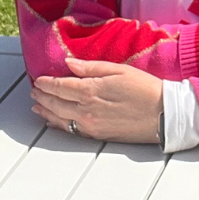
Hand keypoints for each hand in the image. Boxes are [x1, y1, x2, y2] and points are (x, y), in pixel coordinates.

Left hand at [31, 57, 162, 142]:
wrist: (164, 114)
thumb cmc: (145, 89)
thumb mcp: (119, 70)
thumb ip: (91, 67)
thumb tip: (69, 64)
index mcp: (91, 90)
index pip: (59, 86)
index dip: (46, 82)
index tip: (39, 79)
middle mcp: (86, 110)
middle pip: (55, 103)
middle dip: (42, 96)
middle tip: (34, 91)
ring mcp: (90, 125)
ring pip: (60, 119)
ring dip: (46, 111)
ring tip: (37, 106)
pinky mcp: (97, 135)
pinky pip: (71, 130)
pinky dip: (58, 125)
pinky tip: (54, 121)